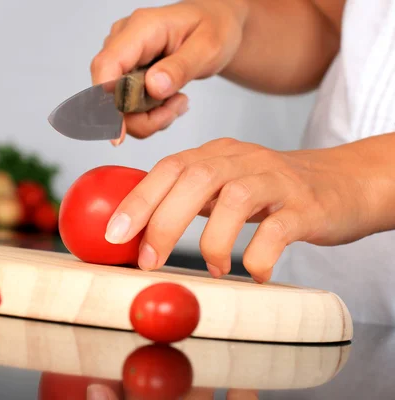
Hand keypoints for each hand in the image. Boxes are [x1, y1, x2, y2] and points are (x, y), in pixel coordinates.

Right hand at [90, 0, 248, 144]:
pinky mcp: (124, 73)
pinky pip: (126, 106)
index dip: (107, 102)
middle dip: (140, 117)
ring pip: (117, 106)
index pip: (107, 66)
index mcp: (141, 28)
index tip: (120, 135)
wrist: (214, 25)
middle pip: (109, 94)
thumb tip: (153, 87)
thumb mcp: (209, 47)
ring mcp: (121, 58)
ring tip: (178, 102)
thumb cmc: (213, 28)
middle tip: (175, 109)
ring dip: (147, 118)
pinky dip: (147, 114)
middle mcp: (123, 41)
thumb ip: (181, 67)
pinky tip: (169, 101)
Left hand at [103, 138, 371, 281]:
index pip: (168, 167)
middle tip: (149, 260)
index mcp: (216, 154)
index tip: (114, 234)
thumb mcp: (225, 184)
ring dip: (213, 241)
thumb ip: (187, 198)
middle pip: (194, 179)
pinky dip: (259, 255)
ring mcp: (276, 180)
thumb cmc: (271, 191)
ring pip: (234, 200)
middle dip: (164, 222)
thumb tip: (137, 230)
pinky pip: (277, 229)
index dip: (138, 200)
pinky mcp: (305, 206)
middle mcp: (242, 160)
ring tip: (213, 268)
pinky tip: (254, 271)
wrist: (341, 183)